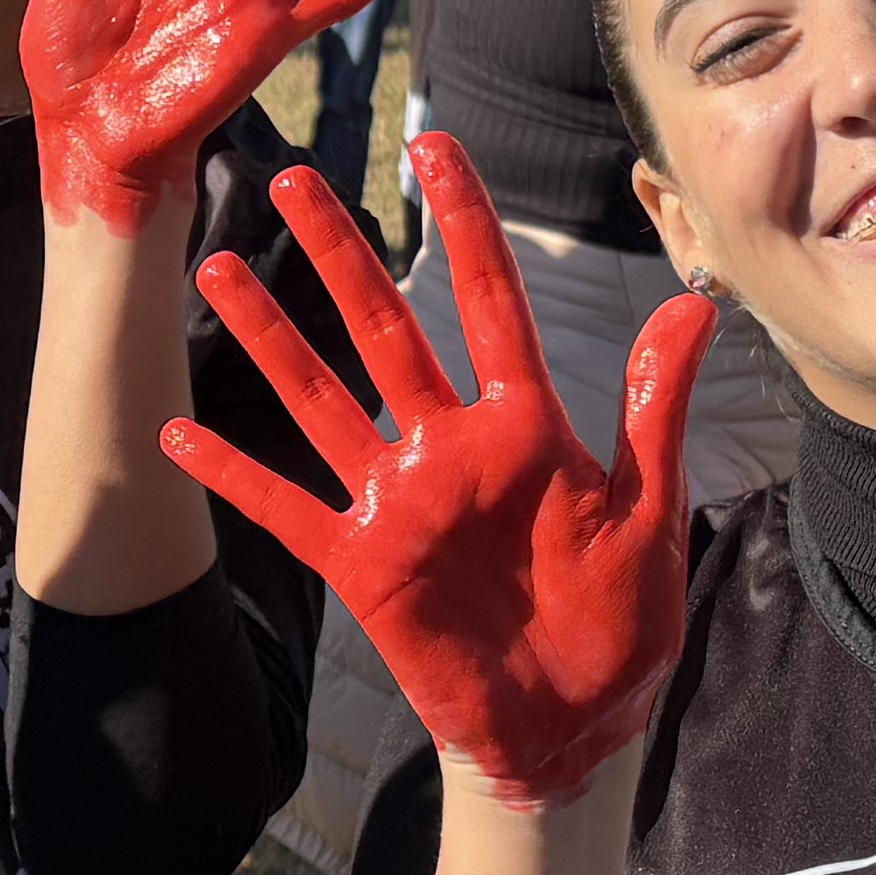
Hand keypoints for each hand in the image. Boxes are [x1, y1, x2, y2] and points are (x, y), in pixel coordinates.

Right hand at [159, 134, 710, 807]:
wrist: (575, 726)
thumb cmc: (621, 622)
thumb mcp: (651, 511)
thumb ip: (656, 410)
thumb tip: (694, 306)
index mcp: (524, 427)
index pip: (487, 302)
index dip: (464, 224)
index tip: (439, 148)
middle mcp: (449, 449)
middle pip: (384, 328)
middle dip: (341, 254)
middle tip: (299, 179)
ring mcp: (397, 503)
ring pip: (322, 400)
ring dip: (272, 338)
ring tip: (220, 270)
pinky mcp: (362, 564)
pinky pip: (286, 510)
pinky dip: (236, 476)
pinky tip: (181, 438)